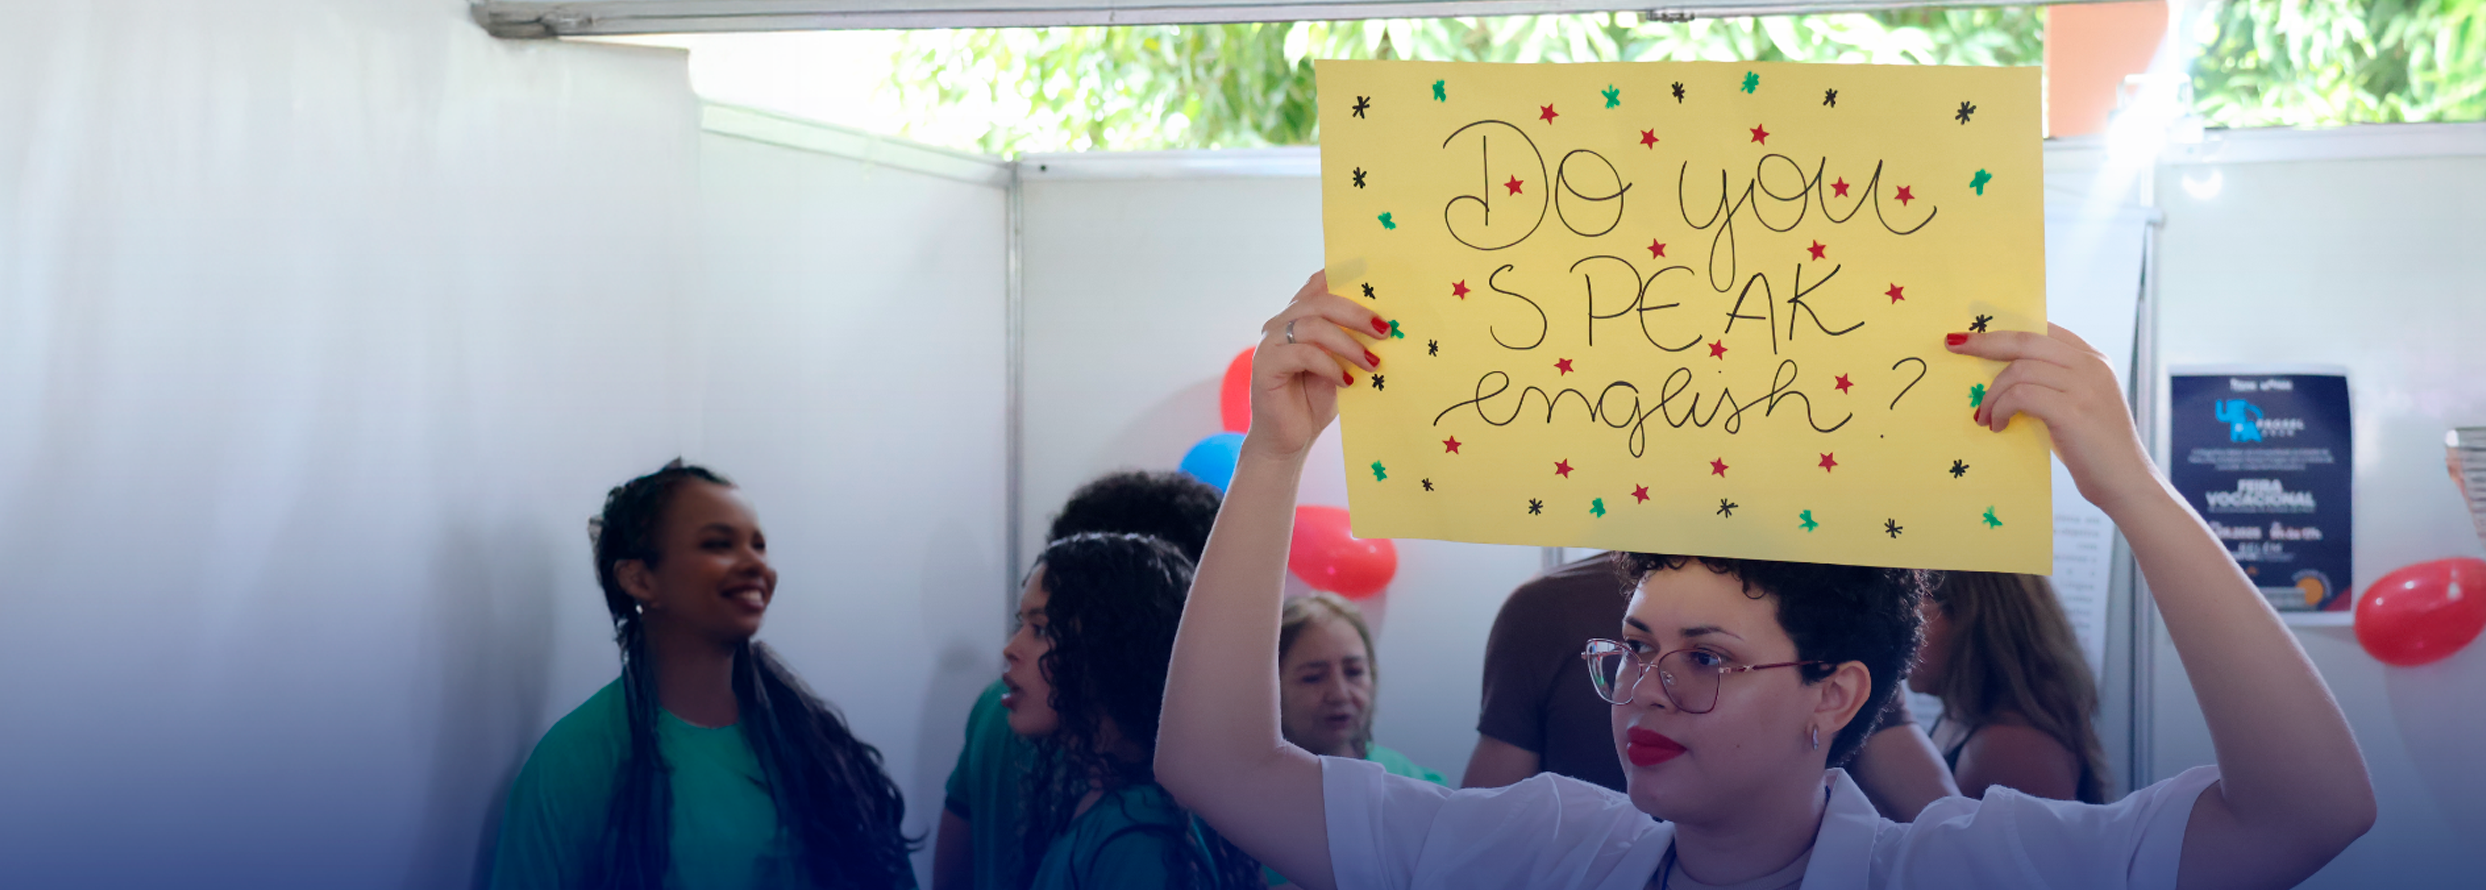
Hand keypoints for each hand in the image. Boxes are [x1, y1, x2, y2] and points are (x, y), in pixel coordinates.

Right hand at [1245, 271, 1386, 459]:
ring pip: (1312, 326)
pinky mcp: (1263, 364)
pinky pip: (1302, 354)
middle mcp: (1281, 322)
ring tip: (1371, 363)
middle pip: (1320, 301)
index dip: (1345, 277)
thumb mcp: (1341, 363)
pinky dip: (1329, 365)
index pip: (1319, 283)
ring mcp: (1269, 342)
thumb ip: (1351, 339)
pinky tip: (1346, 381)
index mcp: (1299, 316)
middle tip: (1385, 331)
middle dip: (1357, 313)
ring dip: (1348, 343)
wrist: (1289, 439)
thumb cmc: (1315, 399)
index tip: (1377, 284)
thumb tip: (1386, 323)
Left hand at [1947, 324, 2158, 511]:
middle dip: (1985, 343)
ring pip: (2019, 370)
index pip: (2043, 329)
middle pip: (2026, 340)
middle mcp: (2091, 365)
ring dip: (1992, 394)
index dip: (2004, 329)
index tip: (1971, 334)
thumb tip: (2000, 376)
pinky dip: (2001, 409)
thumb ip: (2051, 383)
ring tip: (1984, 417)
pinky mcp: (2073, 411)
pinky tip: (1998, 426)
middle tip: (1954, 347)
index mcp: (2092, 358)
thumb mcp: (2076, 403)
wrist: (2125, 482)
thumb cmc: (2093, 447)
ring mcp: (2084, 386)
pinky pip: (2021, 396)